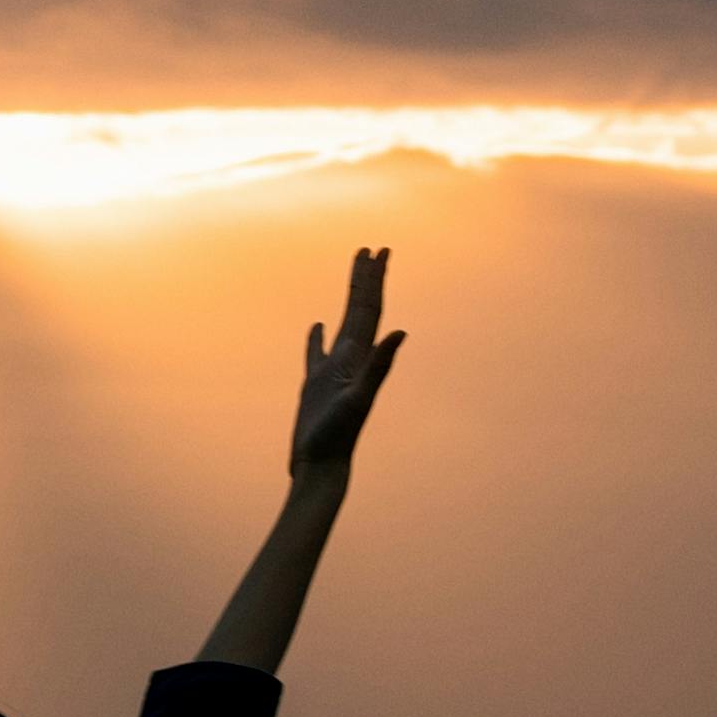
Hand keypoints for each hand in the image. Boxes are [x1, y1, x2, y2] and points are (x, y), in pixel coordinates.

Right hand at [285, 246, 404, 479]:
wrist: (323, 467)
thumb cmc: (338, 438)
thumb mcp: (358, 398)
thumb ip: (379, 366)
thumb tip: (400, 332)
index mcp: (360, 357)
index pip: (371, 308)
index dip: (374, 279)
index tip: (380, 250)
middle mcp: (351, 360)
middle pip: (361, 309)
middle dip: (366, 279)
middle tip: (371, 249)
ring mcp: (333, 372)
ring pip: (343, 325)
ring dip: (349, 298)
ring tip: (353, 276)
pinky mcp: (316, 386)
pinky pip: (316, 353)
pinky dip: (316, 337)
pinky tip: (318, 325)